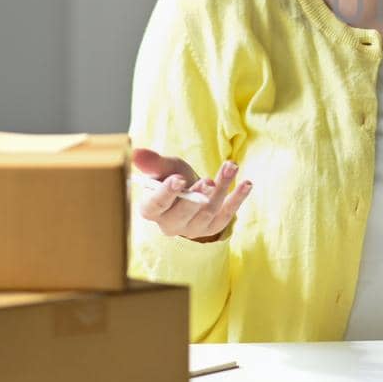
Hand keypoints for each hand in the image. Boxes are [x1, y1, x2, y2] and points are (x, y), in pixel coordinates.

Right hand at [131, 147, 250, 242]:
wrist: (191, 190)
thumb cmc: (173, 178)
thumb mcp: (164, 167)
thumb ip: (153, 162)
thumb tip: (136, 152)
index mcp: (152, 210)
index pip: (156, 205)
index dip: (166, 193)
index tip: (178, 179)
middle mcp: (171, 224)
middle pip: (182, 215)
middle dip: (196, 198)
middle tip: (207, 182)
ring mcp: (193, 229)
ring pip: (208, 212)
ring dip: (221, 189)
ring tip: (230, 167)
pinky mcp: (213, 228)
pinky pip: (227, 216)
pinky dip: (237, 199)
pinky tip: (246, 184)